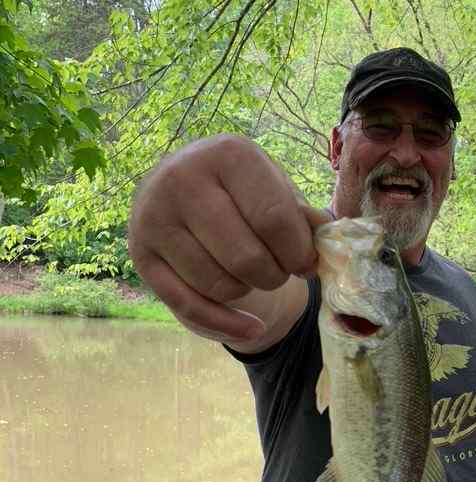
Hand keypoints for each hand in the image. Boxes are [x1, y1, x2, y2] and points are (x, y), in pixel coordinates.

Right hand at [128, 135, 327, 340]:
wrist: (183, 188)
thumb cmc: (243, 192)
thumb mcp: (276, 190)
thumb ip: (304, 217)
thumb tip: (329, 239)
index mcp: (228, 154)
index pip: (274, 220)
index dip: (299, 253)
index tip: (306, 263)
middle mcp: (183, 179)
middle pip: (246, 258)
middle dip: (274, 276)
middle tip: (278, 270)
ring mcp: (154, 217)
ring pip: (219, 285)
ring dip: (247, 291)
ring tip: (250, 273)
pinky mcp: (140, 255)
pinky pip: (190, 307)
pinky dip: (228, 324)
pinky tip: (252, 327)